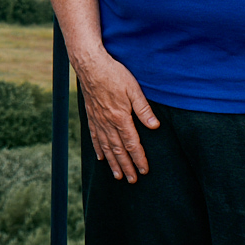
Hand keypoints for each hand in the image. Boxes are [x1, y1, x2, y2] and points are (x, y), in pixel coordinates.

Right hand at [76, 52, 158, 182]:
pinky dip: (98, 149)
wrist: (89, 64)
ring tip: (117, 175)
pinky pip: (94, 136)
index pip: (132, 143)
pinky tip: (101, 157)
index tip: (144, 170)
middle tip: (132, 180)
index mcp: (120, 117)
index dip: (139, 158)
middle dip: (126, 166)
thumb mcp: (133, 89)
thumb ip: (143, 109)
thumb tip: (154, 126)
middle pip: (118, 150)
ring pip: (106, 146)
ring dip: (113, 162)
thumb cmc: (113, 74)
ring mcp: (97, 120)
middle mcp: (107, 122)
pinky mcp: (91, 115)